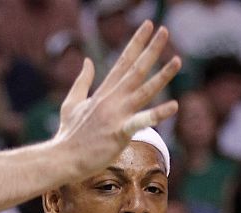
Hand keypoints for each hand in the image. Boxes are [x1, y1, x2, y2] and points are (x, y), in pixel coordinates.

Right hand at [54, 21, 180, 177]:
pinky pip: (141, 121)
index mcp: (103, 92)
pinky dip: (158, 114)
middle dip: (151, 49)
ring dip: (162, 76)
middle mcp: (112, 100)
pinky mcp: (119, 133)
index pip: (123, 62)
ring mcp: (116, 115)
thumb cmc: (68, 135)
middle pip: (136, 70)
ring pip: (144, 91)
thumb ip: (82, 81)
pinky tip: (174, 105)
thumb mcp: (71, 103)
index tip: (148, 25)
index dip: (137, 43)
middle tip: (165, 30)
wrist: (62, 158)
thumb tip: (87, 60)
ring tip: (178, 60)